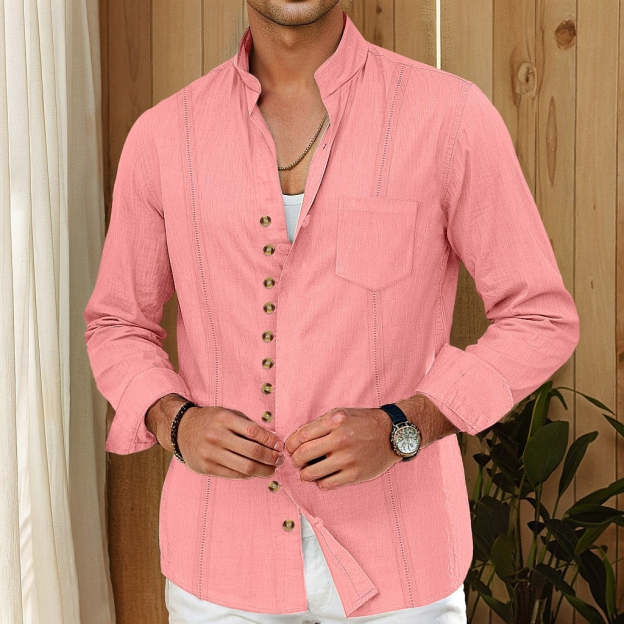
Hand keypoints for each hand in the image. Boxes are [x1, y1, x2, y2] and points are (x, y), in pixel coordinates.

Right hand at [148, 397, 284, 477]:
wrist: (182, 429)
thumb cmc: (211, 420)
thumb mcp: (228, 414)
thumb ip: (247, 425)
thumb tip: (272, 440)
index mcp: (224, 419)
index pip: (254, 432)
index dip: (270, 441)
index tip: (280, 446)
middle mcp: (217, 436)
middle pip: (252, 452)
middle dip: (271, 458)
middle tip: (280, 459)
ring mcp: (211, 453)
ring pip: (245, 467)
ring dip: (263, 470)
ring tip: (272, 468)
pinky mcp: (207, 467)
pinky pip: (234, 474)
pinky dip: (248, 474)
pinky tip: (256, 471)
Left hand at [284, 407, 401, 489]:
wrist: (392, 434)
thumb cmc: (364, 422)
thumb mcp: (340, 414)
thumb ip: (319, 425)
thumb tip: (296, 441)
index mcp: (335, 422)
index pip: (301, 436)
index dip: (290, 445)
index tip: (290, 449)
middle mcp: (340, 439)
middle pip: (303, 455)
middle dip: (295, 460)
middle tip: (297, 461)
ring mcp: (348, 459)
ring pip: (311, 473)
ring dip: (305, 474)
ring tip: (308, 471)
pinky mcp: (355, 474)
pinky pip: (326, 484)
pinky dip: (320, 482)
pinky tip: (323, 475)